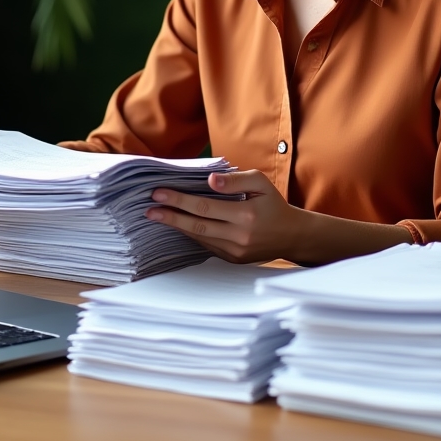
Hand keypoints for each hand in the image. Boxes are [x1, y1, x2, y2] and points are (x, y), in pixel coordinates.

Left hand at [146, 170, 303, 263]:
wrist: (291, 235)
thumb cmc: (273, 204)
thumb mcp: (260, 183)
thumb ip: (235, 180)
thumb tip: (210, 180)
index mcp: (246, 214)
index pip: (205, 206)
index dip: (180, 200)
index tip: (159, 193)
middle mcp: (239, 236)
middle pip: (197, 226)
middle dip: (170, 216)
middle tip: (149, 208)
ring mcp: (235, 251)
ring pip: (199, 238)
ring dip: (177, 226)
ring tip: (158, 215)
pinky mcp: (232, 260)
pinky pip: (207, 245)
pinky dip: (191, 234)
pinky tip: (179, 225)